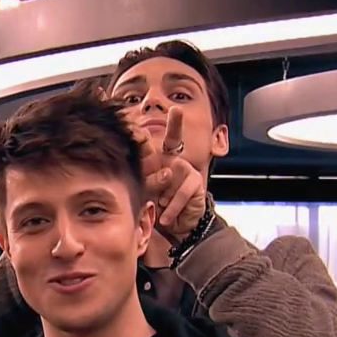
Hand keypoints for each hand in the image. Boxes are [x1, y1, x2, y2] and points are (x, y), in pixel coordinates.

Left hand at [140, 108, 207, 237]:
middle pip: (174, 137)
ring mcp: (185, 169)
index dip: (143, 130)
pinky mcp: (195, 182)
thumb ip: (143, 180)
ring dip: (163, 195)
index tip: (141, 118)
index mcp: (155, 160)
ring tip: (160, 206)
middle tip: (177, 111)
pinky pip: (180, 193)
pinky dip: (171, 208)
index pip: (149, 140)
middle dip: (175, 122)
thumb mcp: (144, 193)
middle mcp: (172, 160)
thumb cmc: (156, 206)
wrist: (174, 226)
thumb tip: (142, 168)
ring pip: (170, 176)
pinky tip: (166, 218)